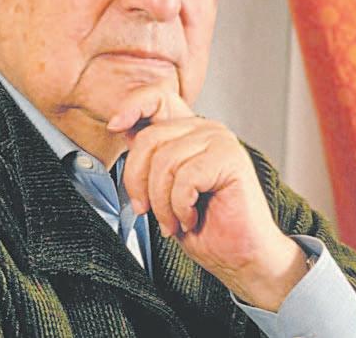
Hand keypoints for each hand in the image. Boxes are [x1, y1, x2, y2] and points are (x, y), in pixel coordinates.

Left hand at [106, 85, 307, 310]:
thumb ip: (149, 157)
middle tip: (146, 211)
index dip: (133, 105)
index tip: (114, 125)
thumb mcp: (162, 189)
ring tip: (174, 222)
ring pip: (164, 161)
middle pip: (149, 138)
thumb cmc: (205, 227)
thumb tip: (122, 129)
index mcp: (188, 132)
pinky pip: (185, 178)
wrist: (240, 258)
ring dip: (162, 203)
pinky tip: (192, 218)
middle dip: (138, 182)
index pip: (157, 97)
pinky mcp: (230, 158)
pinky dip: (180, 207)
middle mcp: (205, 129)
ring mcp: (220, 140)